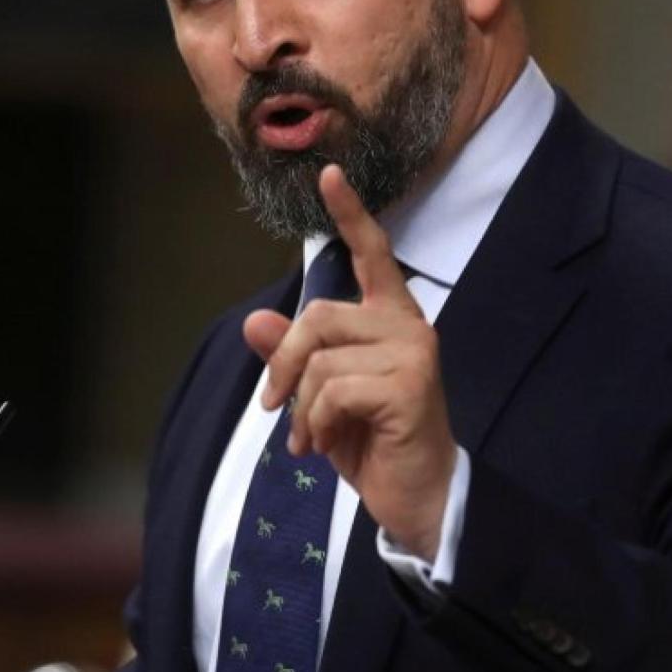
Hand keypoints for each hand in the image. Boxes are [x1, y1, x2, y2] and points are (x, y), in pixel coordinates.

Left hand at [243, 164, 456, 562]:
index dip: (350, 214)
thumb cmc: (372, 441)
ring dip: (301, 409)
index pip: (371, 255)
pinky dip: (317, 424)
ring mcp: (413, 352)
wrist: (417, 496)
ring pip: (320, 360)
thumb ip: (293, 357)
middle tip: (276, 411)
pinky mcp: (410, 385)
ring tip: (311, 439)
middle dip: (285, 367)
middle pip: (318, 316)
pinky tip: (328, 447)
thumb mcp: (323, 397)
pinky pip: (333, 391)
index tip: (328, 174)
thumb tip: (254, 320)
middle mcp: (407, 326)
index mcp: (390, 318)